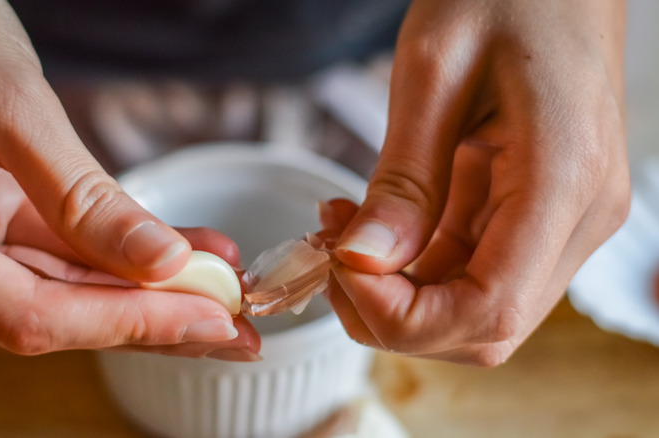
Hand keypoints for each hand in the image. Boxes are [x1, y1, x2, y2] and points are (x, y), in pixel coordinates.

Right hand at [0, 0, 257, 359]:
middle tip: (235, 323)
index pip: (29, 314)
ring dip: (148, 289)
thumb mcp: (7, 104)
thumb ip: (80, 194)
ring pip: (66, 287)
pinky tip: (187, 250)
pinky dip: (123, 251)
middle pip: (54, 313)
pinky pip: (61, 249)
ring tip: (224, 285)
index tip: (209, 316)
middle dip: (152, 317)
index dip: (128, 322)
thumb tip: (163, 261)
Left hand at [328, 0, 628, 364]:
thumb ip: (403, 179)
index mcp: (565, 182)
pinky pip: (471, 269)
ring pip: (473, 307)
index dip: (402, 315)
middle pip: (483, 327)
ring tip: (341, 235)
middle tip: (331, 258)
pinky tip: (371, 228)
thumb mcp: (435, 73)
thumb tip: (363, 262)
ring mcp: (563, 221)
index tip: (341, 268)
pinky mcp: (539, 213)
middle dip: (392, 314)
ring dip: (397, 293)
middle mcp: (578, 219)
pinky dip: (413, 267)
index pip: (488, 309)